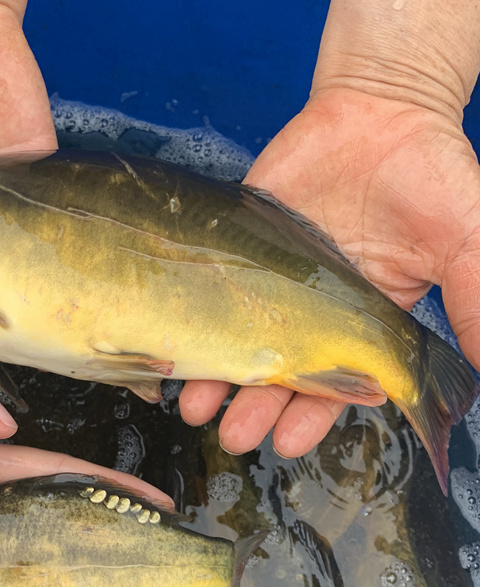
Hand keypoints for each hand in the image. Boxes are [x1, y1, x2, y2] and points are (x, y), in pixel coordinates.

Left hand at [179, 88, 479, 456]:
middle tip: (234, 438)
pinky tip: (174, 348)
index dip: (312, 416)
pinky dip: (192, 320)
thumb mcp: (467, 238)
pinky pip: (209, 291)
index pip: (332, 385)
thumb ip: (477, 301)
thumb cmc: (431, 175)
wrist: (380, 107)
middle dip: (256, 411)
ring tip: (196, 410)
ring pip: (237, 343)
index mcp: (360, 323)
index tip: (288, 442)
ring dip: (217, 380)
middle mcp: (309, 312)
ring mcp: (269, 281)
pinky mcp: (236, 245)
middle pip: (277, 376)